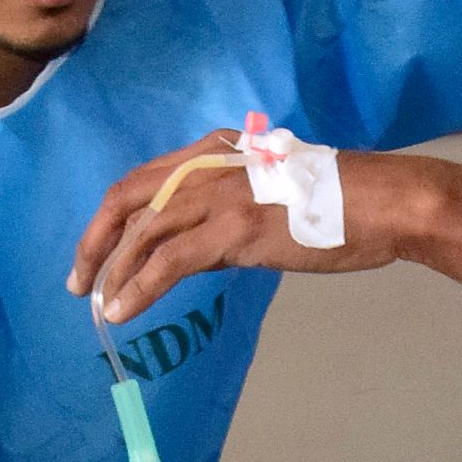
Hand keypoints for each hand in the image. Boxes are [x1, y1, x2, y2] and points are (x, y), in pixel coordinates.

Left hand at [71, 135, 461, 324]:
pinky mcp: (231, 232)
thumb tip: (201, 252)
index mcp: (215, 149)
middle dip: (95, 241)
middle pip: (127, 198)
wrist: (383, 202)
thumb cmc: (343, 200)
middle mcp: (207, 164)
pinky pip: (165, 263)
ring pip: (141, 233)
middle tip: (78, 279)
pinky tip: (122, 312)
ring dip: (111, 272)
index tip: (99, 248)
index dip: (114, 216)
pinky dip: (137, 288)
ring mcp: (218, 197)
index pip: (145, 179)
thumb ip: (230, 212)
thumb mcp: (273, 190)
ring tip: (97, 305)